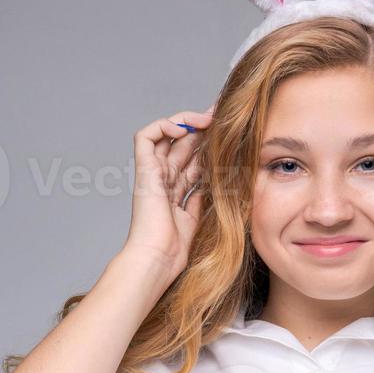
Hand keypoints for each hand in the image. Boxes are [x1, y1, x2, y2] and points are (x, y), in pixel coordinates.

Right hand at [121, 102, 214, 282]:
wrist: (158, 259)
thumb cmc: (176, 248)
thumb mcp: (200, 216)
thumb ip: (204, 197)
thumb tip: (219, 180)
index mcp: (176, 190)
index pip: (193, 157)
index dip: (208, 142)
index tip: (228, 131)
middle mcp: (164, 179)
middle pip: (183, 143)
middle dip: (203, 126)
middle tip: (223, 113)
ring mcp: (153, 174)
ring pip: (167, 135)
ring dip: (187, 122)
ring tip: (208, 119)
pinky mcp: (144, 171)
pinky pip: (145, 137)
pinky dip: (162, 126)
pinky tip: (183, 128)